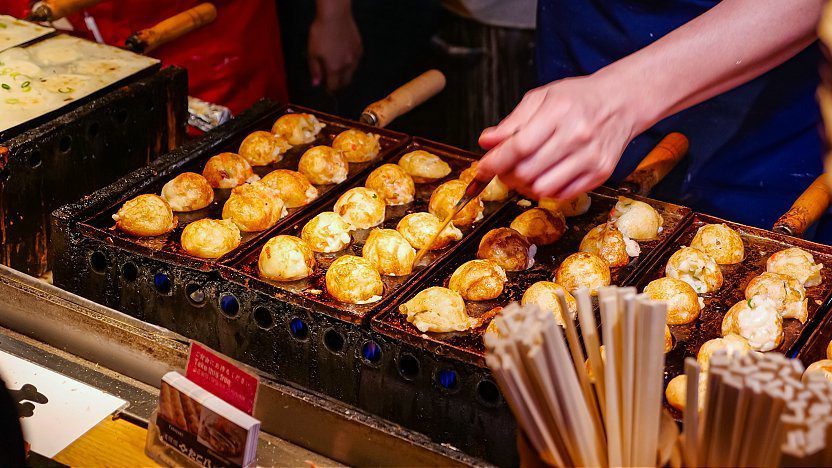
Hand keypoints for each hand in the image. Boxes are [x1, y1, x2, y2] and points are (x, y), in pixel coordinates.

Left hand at [308, 7, 362, 92]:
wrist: (335, 16)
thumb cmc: (321, 32)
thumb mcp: (312, 52)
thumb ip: (314, 69)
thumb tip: (316, 83)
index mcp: (334, 68)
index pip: (334, 87)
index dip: (329, 90)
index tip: (326, 88)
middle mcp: (347, 65)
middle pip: (345, 83)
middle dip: (339, 85)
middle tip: (332, 82)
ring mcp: (355, 57)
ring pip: (352, 72)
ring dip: (345, 74)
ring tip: (338, 69)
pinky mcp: (359, 48)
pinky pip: (356, 61)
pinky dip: (351, 63)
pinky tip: (345, 57)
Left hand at [477, 74, 645, 200]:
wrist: (621, 102)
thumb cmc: (577, 99)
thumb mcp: (542, 98)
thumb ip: (513, 122)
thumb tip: (486, 141)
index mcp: (559, 112)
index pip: (520, 146)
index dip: (495, 161)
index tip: (481, 169)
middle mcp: (578, 136)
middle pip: (528, 171)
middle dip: (506, 175)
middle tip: (503, 169)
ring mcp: (591, 158)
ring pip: (542, 188)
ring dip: (524, 186)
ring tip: (522, 173)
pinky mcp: (600, 174)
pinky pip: (561, 195)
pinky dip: (545, 191)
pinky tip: (543, 177)